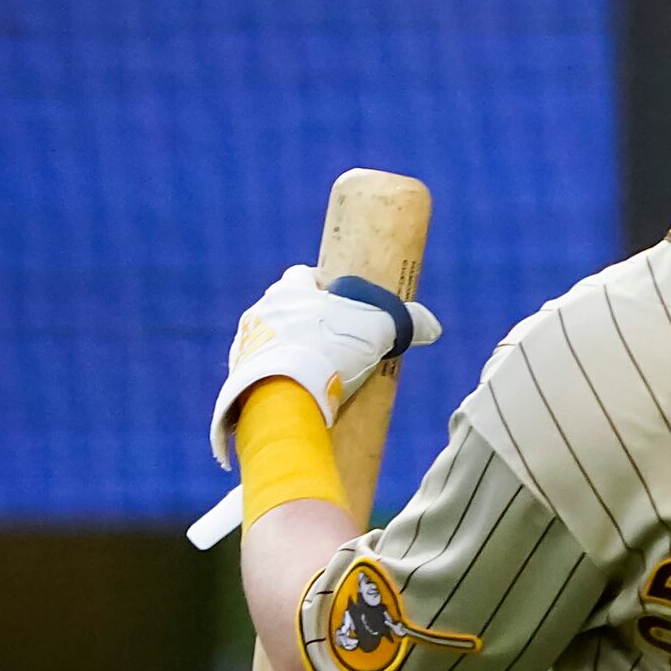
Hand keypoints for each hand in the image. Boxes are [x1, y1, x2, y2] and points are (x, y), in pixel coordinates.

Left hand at [209, 265, 439, 465]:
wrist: (284, 397)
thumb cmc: (329, 351)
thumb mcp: (379, 330)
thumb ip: (407, 322)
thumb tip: (432, 327)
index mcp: (289, 290)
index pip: (302, 274)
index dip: (323, 285)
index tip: (341, 300)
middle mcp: (260, 311)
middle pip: (285, 306)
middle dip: (307, 319)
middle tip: (334, 339)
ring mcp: (245, 345)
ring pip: (270, 338)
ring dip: (289, 348)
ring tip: (316, 370)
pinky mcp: (237, 378)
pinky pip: (259, 372)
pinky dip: (275, 377)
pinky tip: (296, 392)